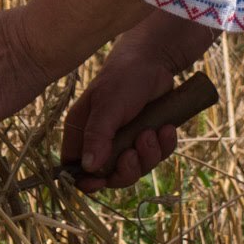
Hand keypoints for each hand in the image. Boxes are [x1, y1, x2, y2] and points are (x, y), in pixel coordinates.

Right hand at [62, 47, 176, 189]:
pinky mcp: (147, 139)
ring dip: (147, 155)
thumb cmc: (123, 78)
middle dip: (125, 169)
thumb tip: (88, 168)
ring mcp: (125, 141)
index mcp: (82, 132)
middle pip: (109, 176)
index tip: (100, 182)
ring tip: (152, 132)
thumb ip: (97, 136)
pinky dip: (164, 146)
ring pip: (136, 169)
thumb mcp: (108, 105)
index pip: (76, 168)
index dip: (86, 181)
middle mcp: (101, 141)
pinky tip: (167, 128)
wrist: (155, 62)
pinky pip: (156, 157)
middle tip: (133, 153)